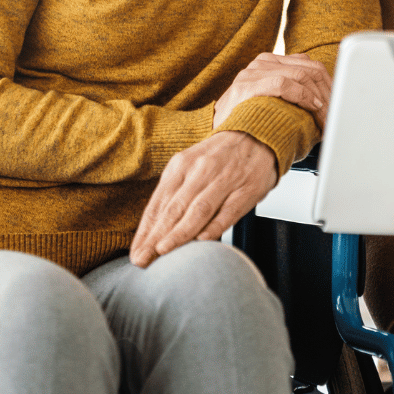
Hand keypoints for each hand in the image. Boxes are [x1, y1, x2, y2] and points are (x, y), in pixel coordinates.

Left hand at [129, 130, 277, 266]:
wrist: (256, 135)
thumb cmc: (218, 158)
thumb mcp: (190, 166)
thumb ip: (174, 194)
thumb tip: (153, 231)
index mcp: (182, 165)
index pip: (159, 203)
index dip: (146, 230)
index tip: (137, 252)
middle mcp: (201, 170)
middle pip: (174, 208)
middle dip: (156, 236)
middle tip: (142, 258)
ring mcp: (225, 179)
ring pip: (199, 210)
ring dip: (180, 232)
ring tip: (164, 251)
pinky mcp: (247, 189)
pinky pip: (229, 211)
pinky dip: (215, 226)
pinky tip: (202, 241)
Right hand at [213, 52, 331, 130]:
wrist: (223, 140)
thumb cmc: (250, 124)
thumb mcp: (275, 102)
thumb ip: (295, 93)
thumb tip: (327, 102)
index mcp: (271, 63)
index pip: (310, 64)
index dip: (329, 85)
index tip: (338, 104)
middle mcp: (263, 62)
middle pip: (310, 68)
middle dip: (328, 92)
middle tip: (336, 113)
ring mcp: (254, 72)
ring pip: (302, 74)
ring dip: (320, 97)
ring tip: (326, 115)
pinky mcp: (248, 84)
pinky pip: (284, 83)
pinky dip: (303, 96)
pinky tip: (312, 107)